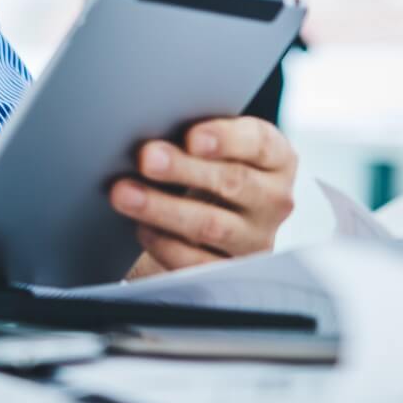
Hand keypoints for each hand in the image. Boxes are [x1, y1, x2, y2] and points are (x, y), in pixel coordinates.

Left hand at [110, 116, 296, 277]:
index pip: (259, 143)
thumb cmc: (210, 166)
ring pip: (211, 225)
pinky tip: (141, 227)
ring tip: (125, 193)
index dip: (226, 139)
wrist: (213, 215)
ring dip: (163, 208)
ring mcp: (256, 239)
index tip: (191, 137)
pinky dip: (165, 243)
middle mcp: (273, 199)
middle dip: (184, 169)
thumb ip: (196, 137)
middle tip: (146, 158)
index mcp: (276, 158)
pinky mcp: (231, 270)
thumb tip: (149, 133)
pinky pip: (198, 261)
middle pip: (233, 182)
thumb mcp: (215, 146)